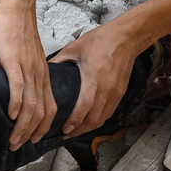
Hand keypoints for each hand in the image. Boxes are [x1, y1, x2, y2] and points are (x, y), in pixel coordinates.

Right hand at [0, 0, 54, 150]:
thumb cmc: (14, 30)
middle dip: (30, 133)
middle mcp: (39, 74)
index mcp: (41, 75)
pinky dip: (16, 103)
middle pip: (41, 112)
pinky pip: (19, 86)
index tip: (33, 140)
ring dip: (22, 126)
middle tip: (17, 146)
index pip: (48, 107)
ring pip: (31, 104)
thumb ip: (5, 74)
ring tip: (13, 139)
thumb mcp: (14, 57)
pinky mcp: (15, 60)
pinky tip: (12, 115)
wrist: (16, 8)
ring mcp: (28, 68)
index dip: (43, 127)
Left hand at [52, 21, 139, 138]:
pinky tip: (89, 121)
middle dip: (79, 130)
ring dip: (89, 128)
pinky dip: (99, 120)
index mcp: (94, 75)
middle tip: (67, 133)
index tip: (65, 128)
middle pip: (94, 117)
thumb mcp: (75, 47)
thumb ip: (59, 61)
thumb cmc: (101, 40)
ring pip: (103, 118)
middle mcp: (107, 86)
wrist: (126, 37)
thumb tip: (45, 71)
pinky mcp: (121, 92)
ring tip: (76, 131)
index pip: (85, 105)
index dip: (75, 120)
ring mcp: (116, 91)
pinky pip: (110, 112)